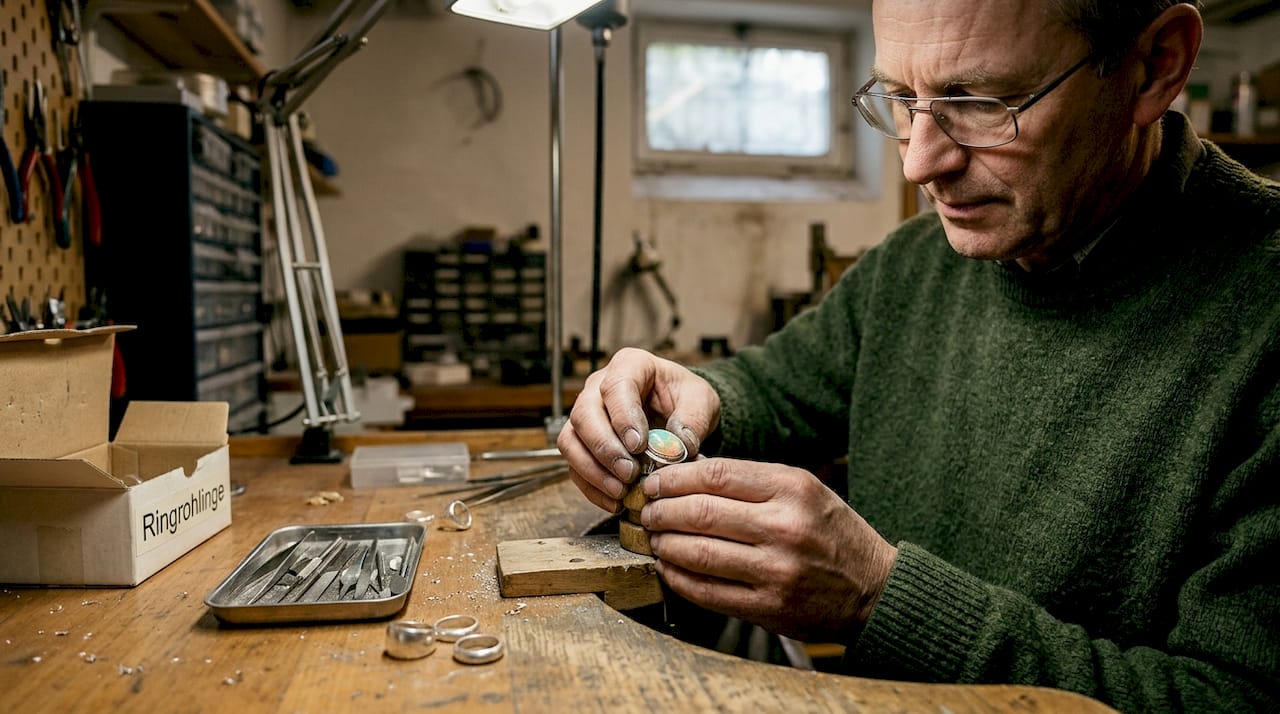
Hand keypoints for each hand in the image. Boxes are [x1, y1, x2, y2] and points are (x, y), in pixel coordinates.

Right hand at [556, 347, 719, 512]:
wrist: (677, 412)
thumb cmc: (685, 399)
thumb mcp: (701, 400)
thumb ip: (693, 419)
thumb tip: (677, 446)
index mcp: (630, 366)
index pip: (616, 387)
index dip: (623, 417)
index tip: (639, 445)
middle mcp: (599, 387)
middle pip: (584, 415)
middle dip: (605, 448)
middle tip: (629, 473)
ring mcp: (586, 414)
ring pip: (571, 441)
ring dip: (593, 470)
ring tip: (620, 491)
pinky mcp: (583, 442)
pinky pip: (574, 465)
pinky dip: (592, 486)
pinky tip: (614, 500)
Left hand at [641, 457, 897, 642]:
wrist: (874, 590)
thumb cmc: (833, 534)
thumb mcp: (805, 491)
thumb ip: (753, 482)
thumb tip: (687, 476)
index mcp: (793, 489)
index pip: (716, 475)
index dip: (674, 478)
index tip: (655, 482)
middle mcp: (785, 527)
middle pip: (701, 513)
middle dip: (661, 511)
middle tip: (647, 511)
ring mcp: (777, 570)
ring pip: (699, 553)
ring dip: (665, 544)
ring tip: (655, 538)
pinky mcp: (769, 607)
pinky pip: (708, 591)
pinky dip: (679, 578)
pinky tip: (670, 568)